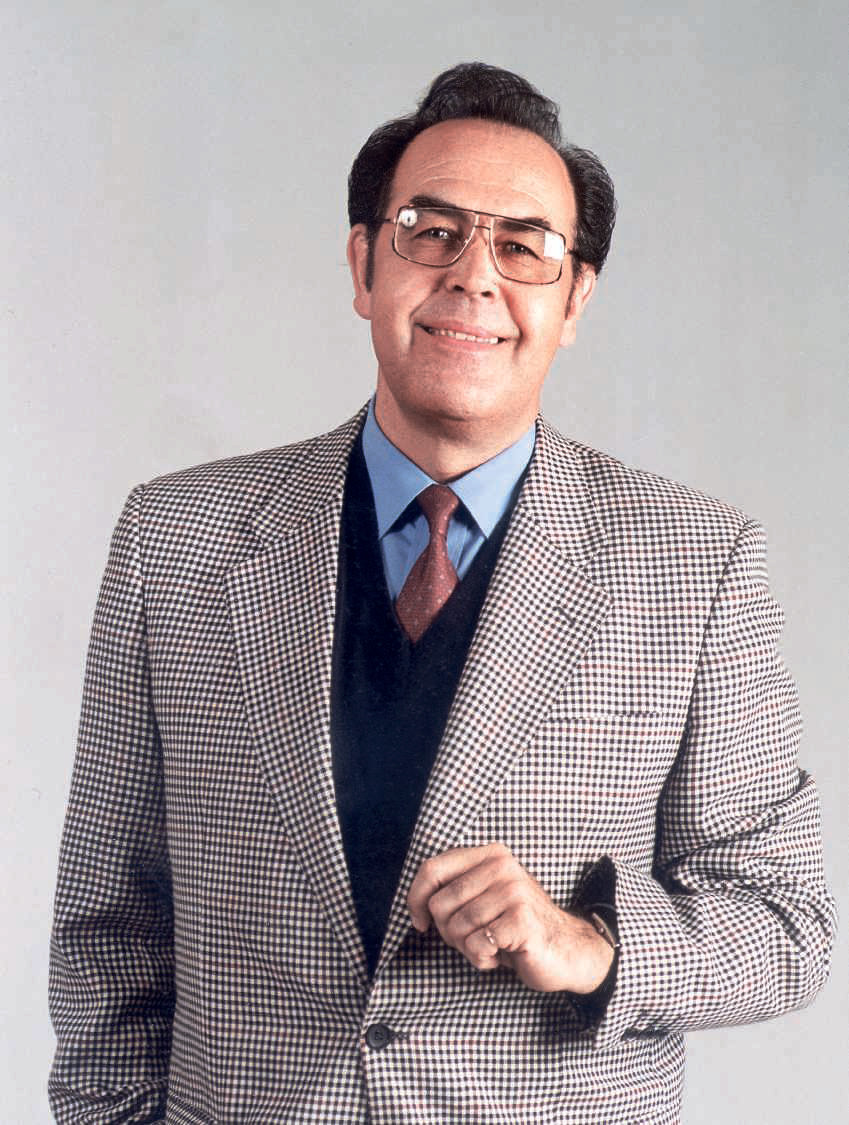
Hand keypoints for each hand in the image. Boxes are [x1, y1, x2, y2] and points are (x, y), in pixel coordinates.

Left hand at [407, 843, 613, 993]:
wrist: (565, 950)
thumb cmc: (514, 926)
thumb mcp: (484, 898)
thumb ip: (455, 890)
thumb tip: (415, 906)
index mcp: (490, 855)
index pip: (432, 869)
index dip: (416, 899)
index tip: (420, 922)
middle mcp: (502, 866)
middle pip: (440, 904)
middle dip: (447, 932)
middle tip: (473, 938)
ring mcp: (514, 891)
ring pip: (456, 927)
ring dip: (467, 948)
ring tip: (489, 946)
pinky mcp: (522, 920)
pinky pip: (476, 945)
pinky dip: (481, 959)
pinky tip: (500, 955)